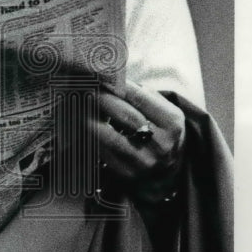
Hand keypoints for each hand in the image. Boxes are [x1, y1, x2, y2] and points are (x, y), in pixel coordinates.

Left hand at [92, 80, 185, 204]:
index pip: (141, 98)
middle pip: (126, 117)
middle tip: (84, 88)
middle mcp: (162, 144)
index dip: (118, 85)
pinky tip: (80, 124)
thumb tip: (111, 77)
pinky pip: (103, 153)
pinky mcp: (127, 174)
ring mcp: (144, 162)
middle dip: (102, 100)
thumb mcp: (163, 112)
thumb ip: (142, 95)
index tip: (100, 76)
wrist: (165, 172)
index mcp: (173, 123)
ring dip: (90, 119)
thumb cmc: (158, 131)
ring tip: (78, 105)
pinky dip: (89, 137)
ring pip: (111, 138)